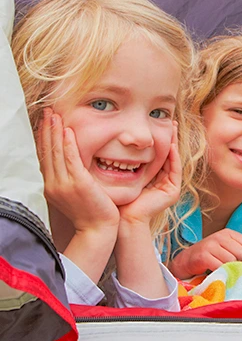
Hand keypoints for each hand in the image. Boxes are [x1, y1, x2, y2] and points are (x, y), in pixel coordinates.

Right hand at [38, 108, 118, 235]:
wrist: (98, 229)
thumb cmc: (90, 211)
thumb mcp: (74, 192)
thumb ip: (68, 177)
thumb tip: (67, 161)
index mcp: (51, 185)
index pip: (44, 156)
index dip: (44, 137)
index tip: (45, 121)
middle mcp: (53, 184)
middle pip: (47, 151)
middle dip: (46, 129)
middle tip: (47, 111)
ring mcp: (64, 184)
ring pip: (56, 152)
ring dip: (54, 131)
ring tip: (54, 114)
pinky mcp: (78, 184)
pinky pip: (71, 160)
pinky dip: (67, 144)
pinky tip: (67, 131)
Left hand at [119, 123, 181, 227]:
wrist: (123, 218)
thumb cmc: (118, 198)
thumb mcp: (120, 174)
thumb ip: (120, 161)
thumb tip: (111, 142)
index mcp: (152, 179)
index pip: (157, 155)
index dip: (158, 139)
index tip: (157, 123)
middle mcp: (162, 182)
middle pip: (168, 155)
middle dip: (170, 138)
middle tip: (171, 121)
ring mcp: (169, 187)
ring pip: (174, 160)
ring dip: (174, 143)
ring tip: (173, 128)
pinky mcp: (172, 191)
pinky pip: (175, 169)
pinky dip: (174, 157)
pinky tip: (171, 144)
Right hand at [169, 228, 241, 277]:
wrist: (185, 261)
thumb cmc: (210, 256)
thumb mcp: (226, 248)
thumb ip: (239, 251)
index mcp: (228, 232)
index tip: (237, 261)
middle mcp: (220, 236)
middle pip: (241, 252)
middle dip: (237, 263)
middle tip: (227, 266)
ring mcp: (210, 245)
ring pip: (231, 260)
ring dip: (227, 268)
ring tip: (219, 267)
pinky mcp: (203, 256)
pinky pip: (220, 266)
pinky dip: (219, 272)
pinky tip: (213, 270)